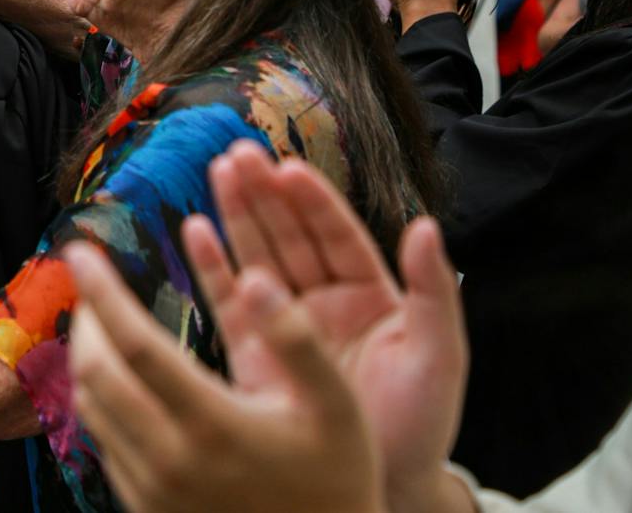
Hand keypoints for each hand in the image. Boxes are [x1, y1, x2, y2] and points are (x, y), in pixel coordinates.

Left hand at [65, 242, 386, 512]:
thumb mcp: (338, 406)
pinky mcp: (145, 508)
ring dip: (88, 358)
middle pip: (95, 374)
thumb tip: (256, 277)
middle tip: (92, 283)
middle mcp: (171, 460)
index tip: (80, 252)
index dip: (102, 292)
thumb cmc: (335, 480)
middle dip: (87, 318)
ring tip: (103, 322)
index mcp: (215, 425)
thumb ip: (298, 338)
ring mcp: (152, 490)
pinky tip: (124, 377)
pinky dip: (102, 399)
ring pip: (91, 409)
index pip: (135, 344)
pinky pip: (105, 442)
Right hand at [186, 141, 468, 512]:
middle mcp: (324, 301)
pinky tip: (194, 230)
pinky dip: (212, 266)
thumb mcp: (437, 357)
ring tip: (217, 170)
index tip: (289, 167)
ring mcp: (286, 323)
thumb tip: (425, 225)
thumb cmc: (418, 427)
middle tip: (237, 152)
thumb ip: (433, 292)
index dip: (313, 201)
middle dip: (264, 194)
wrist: (380, 488)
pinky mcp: (255, 352)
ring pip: (257, 255)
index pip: (337, 235)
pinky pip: (228, 301)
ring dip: (236, 214)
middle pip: (289, 235)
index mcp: (370, 295)